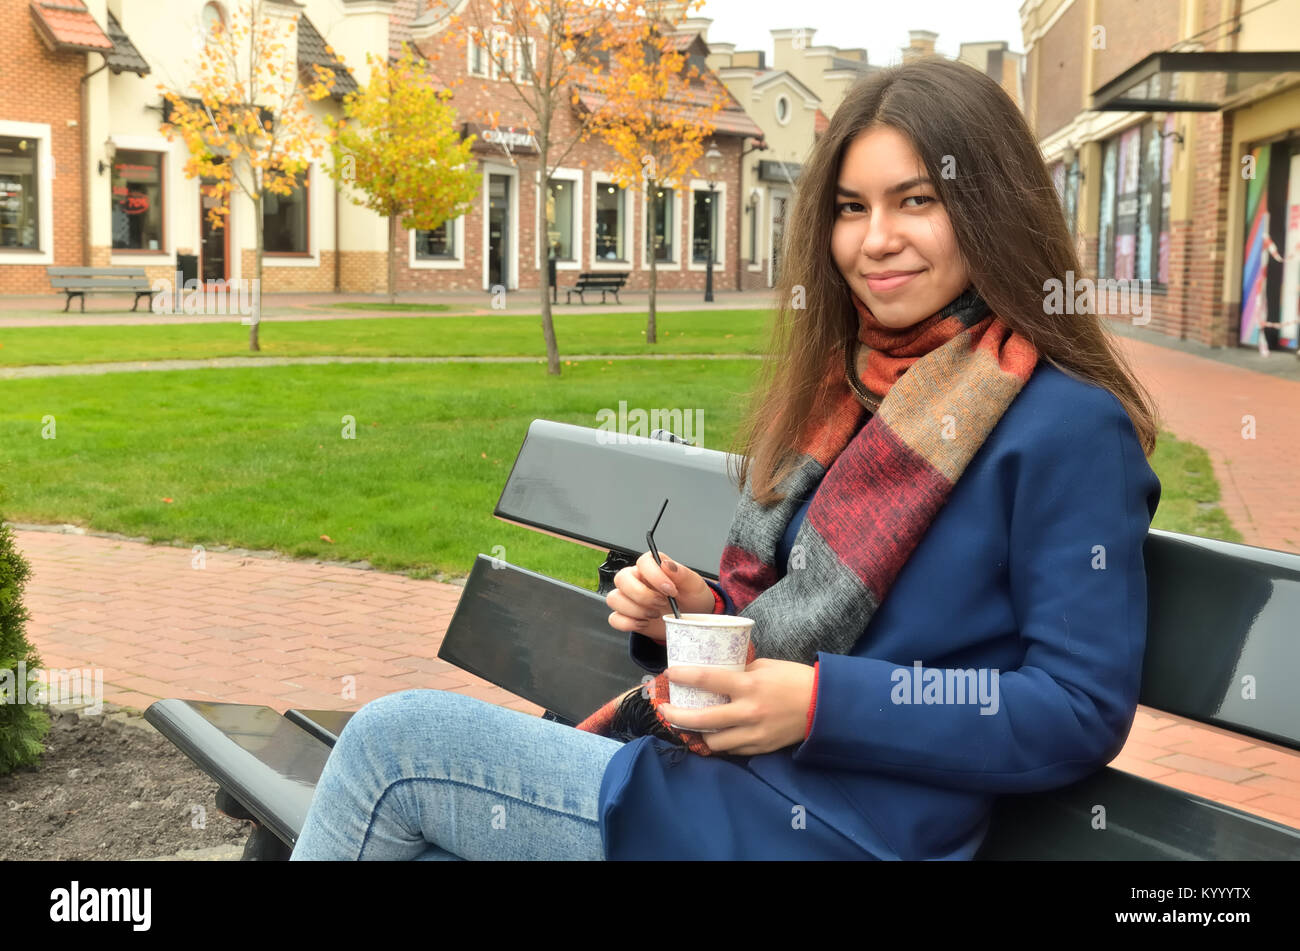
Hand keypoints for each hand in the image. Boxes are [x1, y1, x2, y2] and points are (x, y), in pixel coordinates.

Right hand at [605, 550, 713, 642]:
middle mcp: (637, 580)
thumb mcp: (694, 586)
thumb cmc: (692, 599)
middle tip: (662, 603)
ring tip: (654, 614)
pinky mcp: (626, 616)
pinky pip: (614, 618)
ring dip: (635, 610)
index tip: (670, 589)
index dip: (654, 575)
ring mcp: (629, 598)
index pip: (643, 562)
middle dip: (642, 595)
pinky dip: (628, 623)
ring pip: (614, 598)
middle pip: (621, 578)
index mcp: (653, 568)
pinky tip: (645, 623)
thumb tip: (667, 564)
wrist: (691, 621)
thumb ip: (682, 574)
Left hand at [660, 659, 815, 755]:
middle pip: (701, 720)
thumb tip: (718, 672)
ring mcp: (753, 734)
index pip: (707, 680)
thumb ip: (740, 671)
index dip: (683, 677)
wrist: (823, 706)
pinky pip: (732, 750)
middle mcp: (747, 712)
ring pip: (714, 742)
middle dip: (676, 717)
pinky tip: (716, 734)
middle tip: (664, 711)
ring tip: (692, 725)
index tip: (668, 674)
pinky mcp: (760, 748)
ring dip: (699, 734)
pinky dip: (721, 742)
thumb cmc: (794, 679)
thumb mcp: (765, 666)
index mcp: (749, 685)